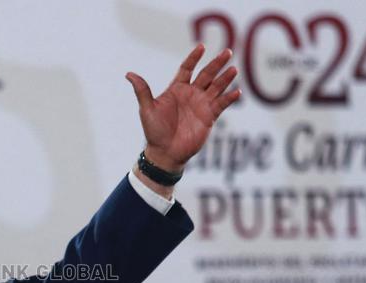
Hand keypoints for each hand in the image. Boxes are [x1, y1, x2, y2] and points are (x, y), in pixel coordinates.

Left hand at [126, 44, 240, 171]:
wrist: (165, 153)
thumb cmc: (154, 131)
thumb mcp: (147, 109)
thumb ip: (142, 90)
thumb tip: (128, 74)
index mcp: (176, 89)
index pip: (187, 68)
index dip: (194, 57)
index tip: (201, 46)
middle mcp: (191, 94)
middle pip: (206, 74)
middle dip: (216, 64)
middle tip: (227, 52)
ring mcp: (201, 104)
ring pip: (216, 87)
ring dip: (225, 78)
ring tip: (234, 69)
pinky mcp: (209, 116)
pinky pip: (221, 104)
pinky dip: (229, 98)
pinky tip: (237, 92)